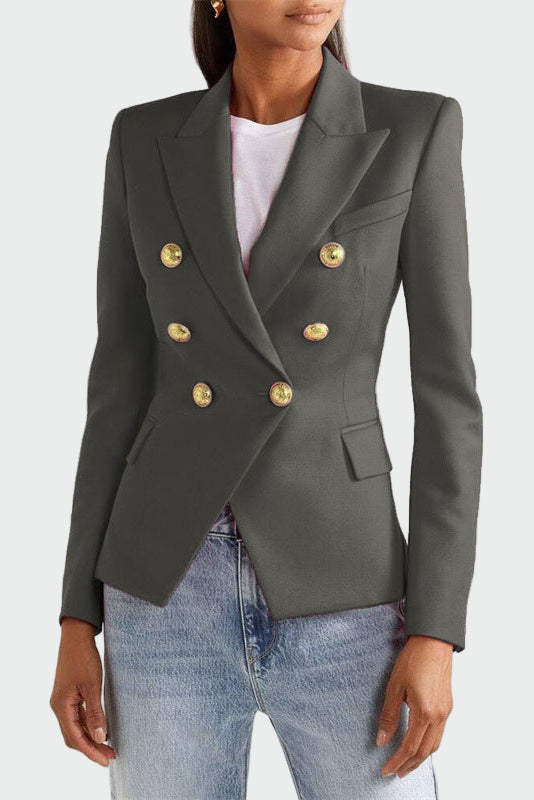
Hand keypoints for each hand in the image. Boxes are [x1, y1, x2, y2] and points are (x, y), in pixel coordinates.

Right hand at [50, 618, 115, 765]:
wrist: (77, 635)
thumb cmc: (84, 657)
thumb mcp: (92, 685)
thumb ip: (95, 712)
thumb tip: (100, 737)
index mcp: (61, 706)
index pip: (75, 738)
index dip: (90, 751)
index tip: (105, 760)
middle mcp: (59, 706)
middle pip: (73, 736)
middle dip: (91, 748)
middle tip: (110, 756)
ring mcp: (63, 701)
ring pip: (75, 727)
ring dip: (90, 738)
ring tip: (108, 746)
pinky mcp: (69, 694)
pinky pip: (77, 717)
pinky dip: (88, 726)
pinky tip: (101, 728)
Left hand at [376, 634, 452, 777]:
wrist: (434, 642)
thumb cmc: (414, 659)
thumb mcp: (395, 686)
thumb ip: (389, 715)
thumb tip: (381, 739)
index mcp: (425, 713)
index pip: (409, 747)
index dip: (396, 761)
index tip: (386, 769)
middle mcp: (439, 716)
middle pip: (424, 751)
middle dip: (409, 765)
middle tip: (395, 772)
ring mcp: (446, 711)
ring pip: (435, 745)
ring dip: (420, 757)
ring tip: (406, 763)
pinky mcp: (447, 705)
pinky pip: (439, 733)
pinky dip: (428, 744)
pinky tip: (418, 742)